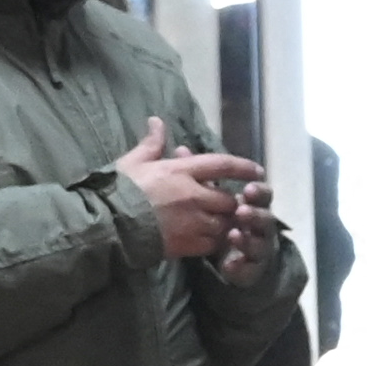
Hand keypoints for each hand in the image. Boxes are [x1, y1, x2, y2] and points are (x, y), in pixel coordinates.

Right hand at [114, 119, 267, 262]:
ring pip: (224, 223)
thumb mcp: (134, 161)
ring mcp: (193, 221)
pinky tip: (211, 242)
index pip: (222, 164)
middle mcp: (193, 195)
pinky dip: (215, 242)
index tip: (258, 170)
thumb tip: (156, 121)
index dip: (243, 167)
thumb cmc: (119, 191)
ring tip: (222, 224)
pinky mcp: (187, 244)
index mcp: (181, 171)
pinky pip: (212, 244)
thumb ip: (151, 143)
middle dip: (231, 202)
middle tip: (230, 204)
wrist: (108, 225)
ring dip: (225, 223)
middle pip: (228, 198)